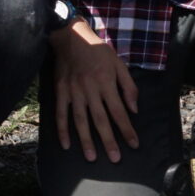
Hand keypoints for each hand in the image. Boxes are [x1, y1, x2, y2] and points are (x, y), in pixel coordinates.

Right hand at [48, 19, 139, 162]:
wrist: (71, 36)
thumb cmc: (98, 51)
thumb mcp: (119, 64)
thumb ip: (128, 87)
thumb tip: (134, 110)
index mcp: (106, 82)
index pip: (119, 111)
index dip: (127, 129)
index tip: (133, 144)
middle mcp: (90, 89)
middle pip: (100, 119)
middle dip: (108, 140)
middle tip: (115, 159)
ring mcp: (73, 91)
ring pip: (80, 119)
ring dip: (86, 139)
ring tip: (92, 157)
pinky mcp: (60, 91)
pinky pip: (61, 113)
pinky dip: (62, 129)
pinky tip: (66, 144)